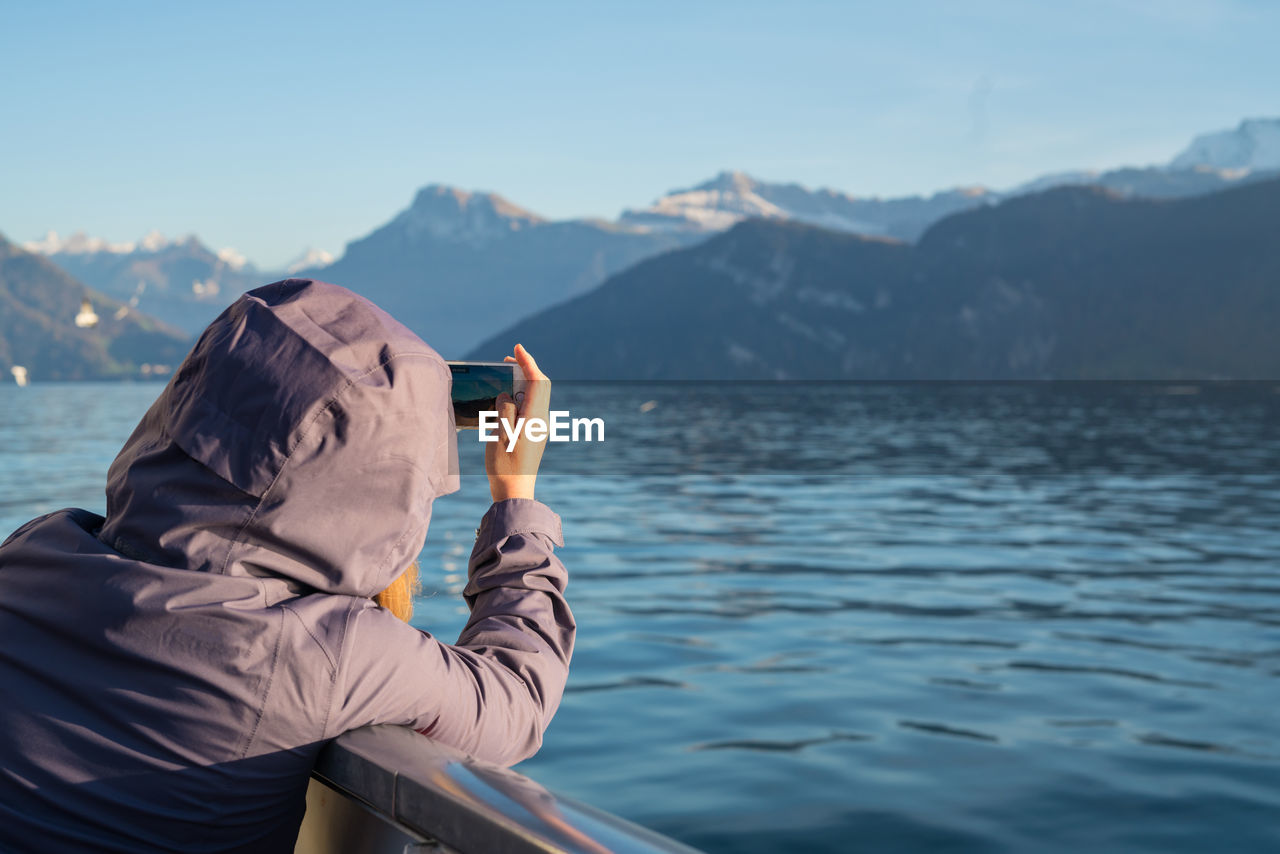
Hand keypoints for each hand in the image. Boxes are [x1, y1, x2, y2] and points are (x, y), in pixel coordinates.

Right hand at [485, 344, 549, 501]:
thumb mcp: (500, 435)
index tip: (517, 348)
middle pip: (539, 386)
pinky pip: (529, 408)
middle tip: (508, 360)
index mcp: (535, 418)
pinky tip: (503, 401)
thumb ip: (504, 410)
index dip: (527, 362)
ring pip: (534, 396)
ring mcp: (539, 428)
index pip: (536, 381)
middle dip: (526, 369)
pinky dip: (518, 398)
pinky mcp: (533, 435)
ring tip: (504, 376)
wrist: (515, 493)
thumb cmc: (505, 467)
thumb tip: (505, 395)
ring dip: (521, 383)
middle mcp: (541, 420)